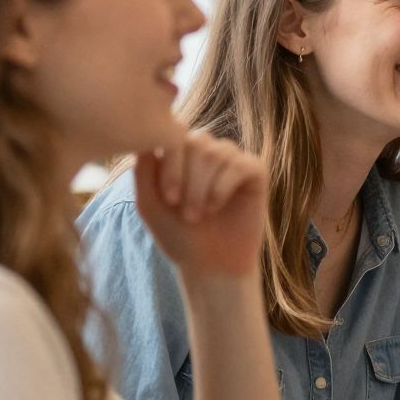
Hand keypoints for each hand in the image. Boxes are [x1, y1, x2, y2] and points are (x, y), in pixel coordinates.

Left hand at [134, 132, 265, 280]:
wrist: (209, 264)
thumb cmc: (178, 234)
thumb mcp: (149, 204)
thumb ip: (142, 171)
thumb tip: (148, 139)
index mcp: (181, 153)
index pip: (174, 136)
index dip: (170, 165)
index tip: (168, 200)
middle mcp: (208, 151)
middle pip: (196, 143)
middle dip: (188, 179)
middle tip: (186, 213)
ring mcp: (233, 160)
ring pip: (217, 153)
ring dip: (203, 188)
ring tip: (198, 215)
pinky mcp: (256, 172)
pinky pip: (241, 165)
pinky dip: (223, 188)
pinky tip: (216, 208)